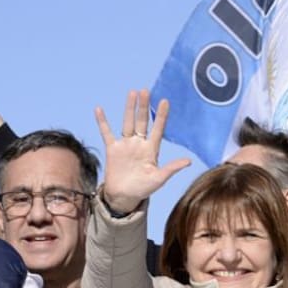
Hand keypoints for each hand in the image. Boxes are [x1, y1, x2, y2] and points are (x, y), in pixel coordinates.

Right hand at [95, 89, 190, 212]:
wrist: (123, 197)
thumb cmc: (143, 189)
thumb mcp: (159, 179)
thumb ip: (171, 168)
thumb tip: (189, 161)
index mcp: (151, 149)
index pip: (158, 129)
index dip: (161, 116)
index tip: (165, 101)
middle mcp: (139, 144)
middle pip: (142, 121)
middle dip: (143, 106)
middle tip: (145, 90)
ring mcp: (126, 145)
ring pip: (127, 122)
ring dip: (129, 108)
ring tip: (132, 93)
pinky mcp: (113, 149)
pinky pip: (107, 132)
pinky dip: (102, 122)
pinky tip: (99, 109)